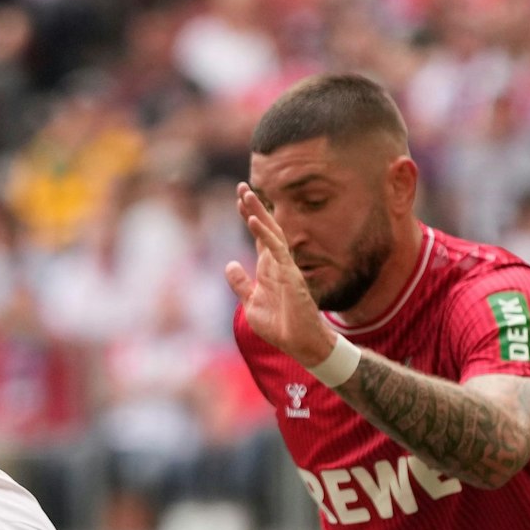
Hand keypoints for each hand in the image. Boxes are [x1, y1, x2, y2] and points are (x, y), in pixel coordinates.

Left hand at [224, 183, 338, 370]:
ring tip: (246, 195)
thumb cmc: (279, 326)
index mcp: (268, 269)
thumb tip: (230, 264)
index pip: (259, 237)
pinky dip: (264, 234)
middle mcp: (277, 263)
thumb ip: (240, 284)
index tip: (239, 200)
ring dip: (258, 213)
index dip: (249, 217)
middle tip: (242, 186)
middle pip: (265, 228)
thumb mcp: (250, 304)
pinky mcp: (290, 275)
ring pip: (271, 233)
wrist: (299, 343)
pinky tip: (252, 220)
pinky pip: (276, 249)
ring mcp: (284, 267)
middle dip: (254, 207)